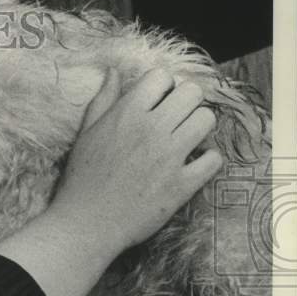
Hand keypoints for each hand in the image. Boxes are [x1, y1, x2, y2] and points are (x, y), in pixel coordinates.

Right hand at [47, 67, 222, 259]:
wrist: (87, 223)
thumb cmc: (82, 178)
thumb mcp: (86, 134)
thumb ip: (103, 100)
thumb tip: (113, 71)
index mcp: (126, 114)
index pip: (161, 77)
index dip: (162, 87)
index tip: (157, 101)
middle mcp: (151, 130)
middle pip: (192, 93)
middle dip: (186, 102)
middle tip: (176, 118)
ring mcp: (169, 157)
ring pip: (207, 120)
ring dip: (198, 126)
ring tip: (186, 139)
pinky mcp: (182, 184)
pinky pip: (213, 160)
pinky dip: (207, 160)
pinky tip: (192, 164)